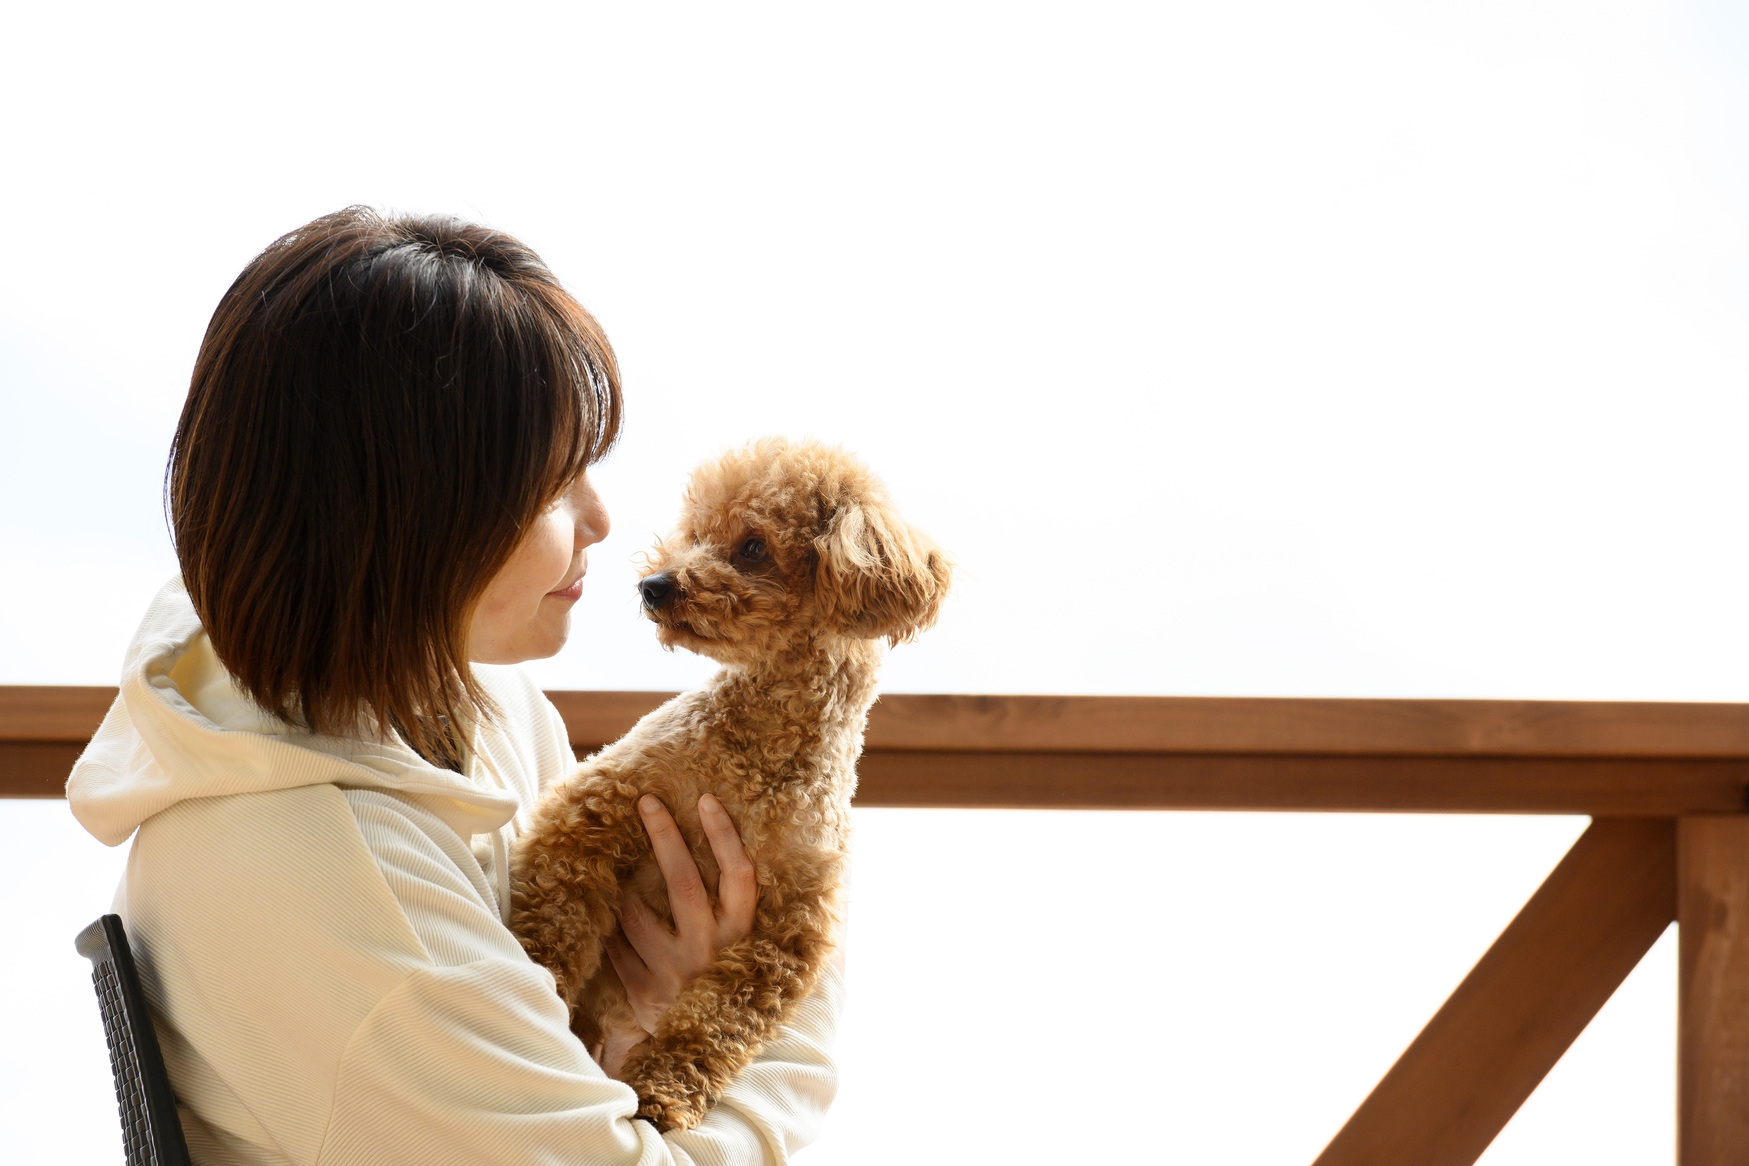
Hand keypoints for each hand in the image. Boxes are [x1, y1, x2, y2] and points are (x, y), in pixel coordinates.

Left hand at [605, 793, 757, 1038]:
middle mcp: (710, 950)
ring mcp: (674, 972)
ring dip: (622, 887)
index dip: (724, 836)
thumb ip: (749, 906)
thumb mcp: (752, 945)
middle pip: (683, 883)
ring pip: (636, 916)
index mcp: (743, 934)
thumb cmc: (731, 977)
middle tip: (646, 801)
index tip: (706, 799)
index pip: (738, 875)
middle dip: (664, 836)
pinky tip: (604, 909)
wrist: (708, 1049)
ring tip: (613, 863)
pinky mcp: (644, 992)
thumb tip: (785, 851)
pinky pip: (615, 947)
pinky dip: (607, 926)